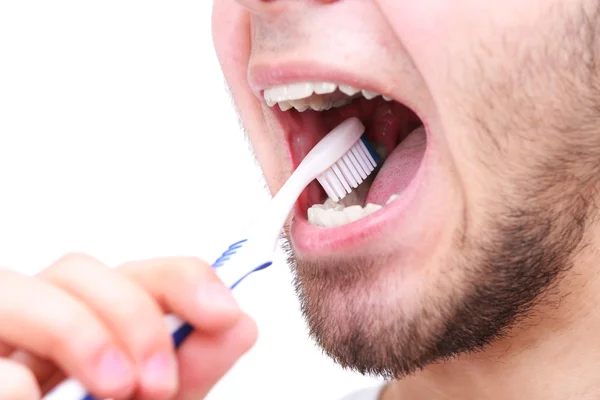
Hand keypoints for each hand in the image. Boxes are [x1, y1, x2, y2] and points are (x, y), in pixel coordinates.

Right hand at [0, 253, 257, 399]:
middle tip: (160, 382)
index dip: (182, 279)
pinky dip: (13, 378)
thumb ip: (192, 370)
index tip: (224, 314)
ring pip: (15, 289)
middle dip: (132, 314)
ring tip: (116, 389)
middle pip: (77, 269)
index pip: (134, 275)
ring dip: (79, 332)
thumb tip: (241, 325)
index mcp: (88, 326)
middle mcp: (38, 327)